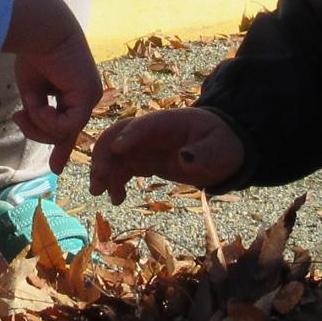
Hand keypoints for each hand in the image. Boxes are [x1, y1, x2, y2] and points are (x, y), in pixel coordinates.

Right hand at [4, 0, 103, 165]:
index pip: (68, 124)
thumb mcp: (32, 91)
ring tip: (25, 108)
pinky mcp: (89, 96)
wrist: (41, 29)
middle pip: (65, 132)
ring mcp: (90, 96)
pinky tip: (39, 105)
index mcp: (73, 90)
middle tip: (19, 119)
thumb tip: (34, 129)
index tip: (55, 168)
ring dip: (39, 124)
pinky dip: (47, 120)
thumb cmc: (33, 52)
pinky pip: (67, 125)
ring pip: (65, 131)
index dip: (60, 146)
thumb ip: (38, 113)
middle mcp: (85, 94)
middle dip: (39, 134)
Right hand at [88, 108, 245, 203]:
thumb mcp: (221, 151)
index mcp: (169, 122)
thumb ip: (205, 153)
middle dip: (105, 154)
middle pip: (119, 136)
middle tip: (98, 178)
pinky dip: (115, 180)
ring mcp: (146, 146)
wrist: (221, 150)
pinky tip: (116, 197)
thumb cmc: (223, 145)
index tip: (117, 151)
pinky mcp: (145, 160)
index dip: (130, 136)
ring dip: (104, 170)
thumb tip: (185, 158)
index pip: (144, 125)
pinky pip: (123, 167)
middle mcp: (151, 132)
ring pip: (116, 154)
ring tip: (100, 192)